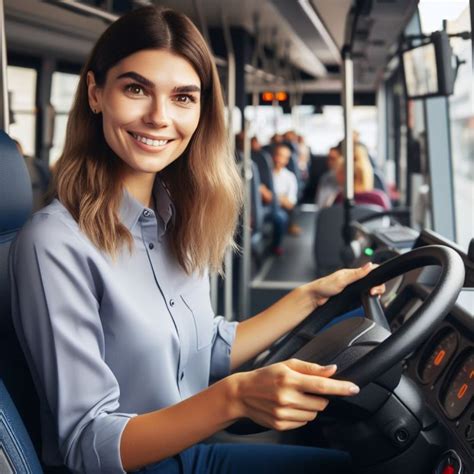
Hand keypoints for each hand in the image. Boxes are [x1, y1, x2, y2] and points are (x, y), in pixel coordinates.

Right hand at [230, 358, 358, 430]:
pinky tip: (289, 406)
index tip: (354, 389)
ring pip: (314, 413)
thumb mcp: (286, 365)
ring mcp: (284, 413)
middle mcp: (287, 397)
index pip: (322, 386)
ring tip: (295, 397)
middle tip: (306, 389)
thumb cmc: (265, 376)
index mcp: (289, 379)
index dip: (341, 387)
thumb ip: (311, 367)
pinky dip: (302, 414)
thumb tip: (332, 369)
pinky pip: (303, 422)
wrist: (242, 393)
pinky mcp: (281, 425)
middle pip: (321, 402)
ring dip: (311, 406)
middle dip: (320, 396)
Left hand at [303, 262, 384, 309]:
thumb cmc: (324, 286)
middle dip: (378, 287)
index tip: (376, 286)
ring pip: (369, 289)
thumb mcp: (342, 279)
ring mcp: (353, 288)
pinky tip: (367, 300)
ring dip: (374, 293)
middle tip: (373, 293)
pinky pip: (364, 296)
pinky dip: (368, 298)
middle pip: (373, 282)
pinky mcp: (351, 297)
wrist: (315, 298)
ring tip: (371, 296)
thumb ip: (356, 273)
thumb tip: (369, 265)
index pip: (370, 271)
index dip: (378, 276)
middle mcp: (354, 280)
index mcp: (352, 273)